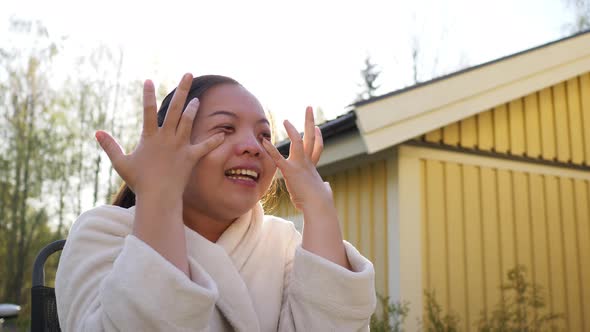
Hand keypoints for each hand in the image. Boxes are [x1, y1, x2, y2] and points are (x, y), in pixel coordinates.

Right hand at [95, 73, 223, 198]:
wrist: (158, 197)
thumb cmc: (139, 182)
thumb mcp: (121, 163)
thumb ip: (111, 146)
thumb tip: (97, 133)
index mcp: (150, 137)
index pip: (148, 111)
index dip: (147, 95)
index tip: (148, 80)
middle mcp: (167, 138)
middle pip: (175, 109)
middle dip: (183, 90)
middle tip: (188, 74)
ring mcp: (180, 146)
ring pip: (188, 122)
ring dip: (193, 109)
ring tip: (197, 99)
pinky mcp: (191, 157)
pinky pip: (204, 147)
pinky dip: (213, 141)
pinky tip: (223, 134)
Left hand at [262, 106, 329, 210]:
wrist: (318, 205)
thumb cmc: (320, 202)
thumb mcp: (321, 192)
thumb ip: (323, 187)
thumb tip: (326, 187)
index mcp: (313, 167)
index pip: (316, 148)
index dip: (317, 137)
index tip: (316, 128)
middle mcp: (308, 162)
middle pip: (311, 138)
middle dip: (309, 121)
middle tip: (309, 108)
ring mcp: (300, 165)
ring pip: (298, 142)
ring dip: (292, 130)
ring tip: (285, 120)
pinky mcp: (290, 171)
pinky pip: (278, 158)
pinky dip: (270, 149)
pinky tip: (263, 141)